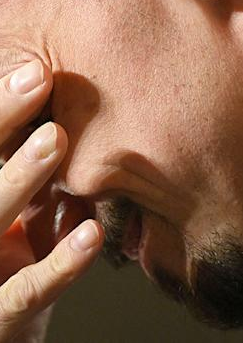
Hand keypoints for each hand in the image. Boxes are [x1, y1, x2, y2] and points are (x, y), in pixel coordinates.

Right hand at [0, 60, 103, 341]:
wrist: (2, 334)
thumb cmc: (12, 270)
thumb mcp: (21, 221)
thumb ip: (39, 184)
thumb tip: (74, 122)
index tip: (33, 68)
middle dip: (0, 120)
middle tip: (36, 77)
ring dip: (20, 176)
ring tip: (57, 138)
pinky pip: (25, 292)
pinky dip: (60, 264)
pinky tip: (90, 233)